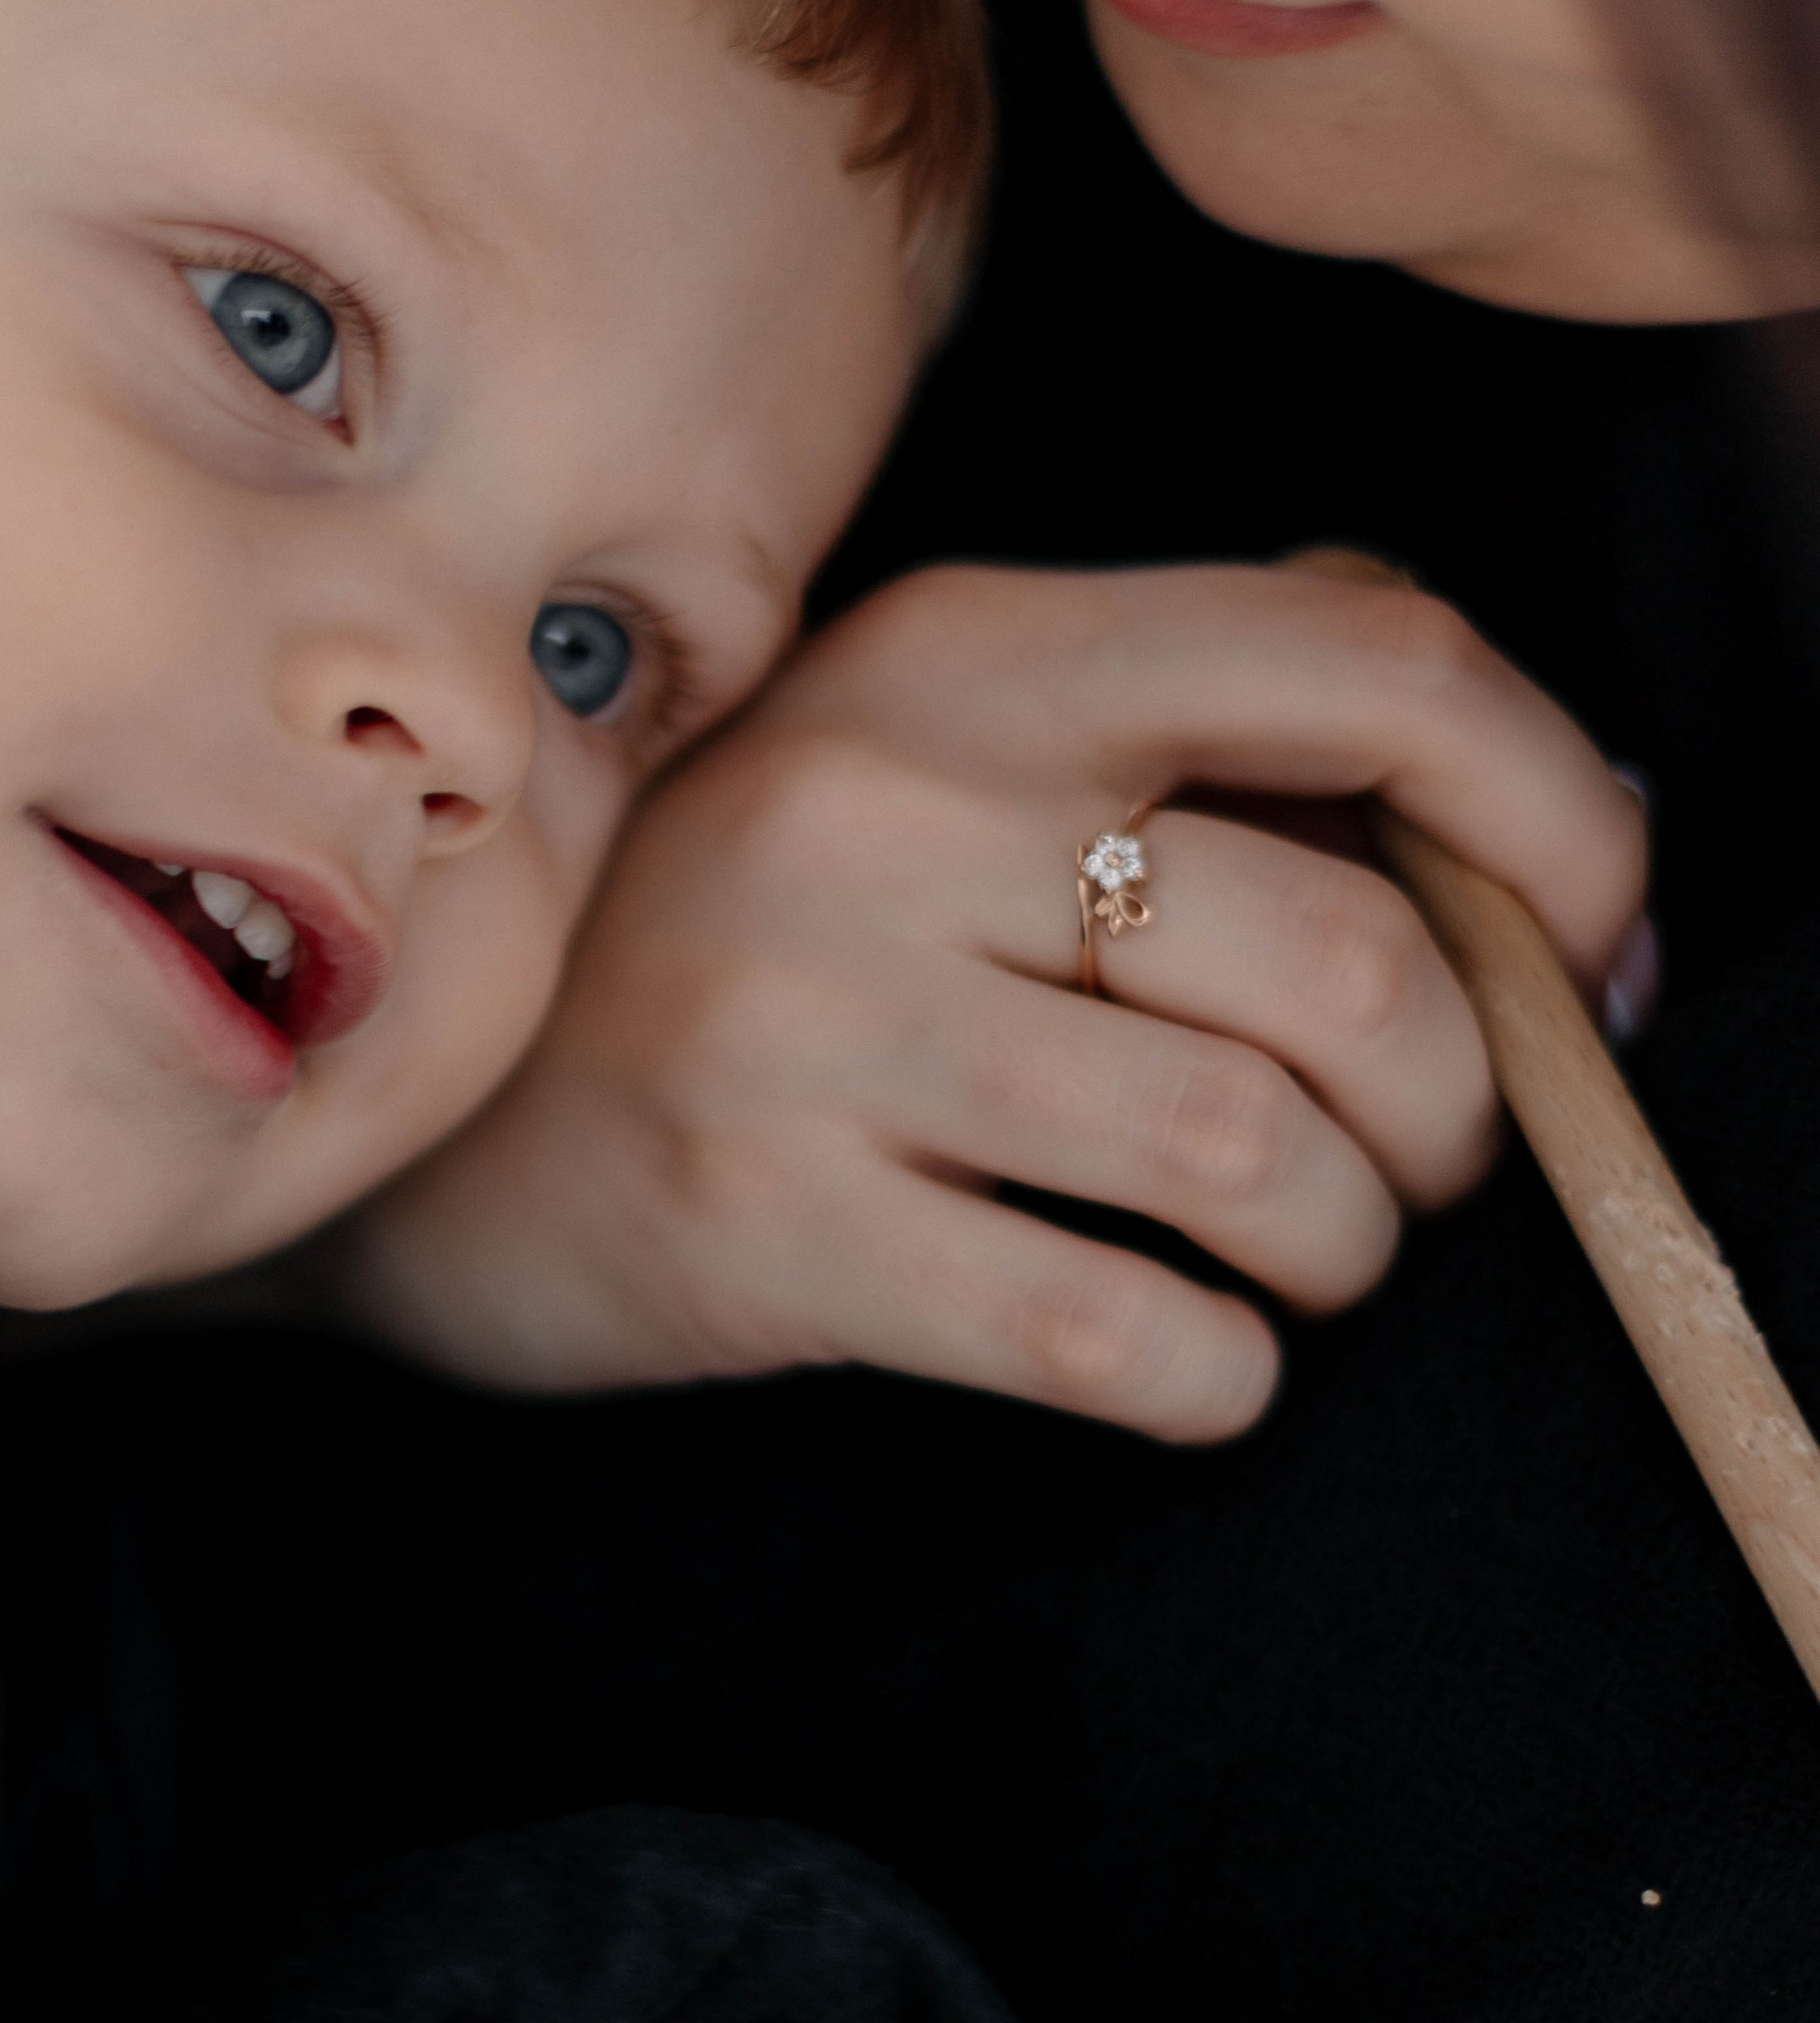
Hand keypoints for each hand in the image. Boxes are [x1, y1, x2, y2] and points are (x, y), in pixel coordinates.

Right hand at [341, 562, 1646, 1442]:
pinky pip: (1113, 1330)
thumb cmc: (743, 926)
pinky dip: (1222, 1373)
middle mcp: (894, 802)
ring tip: (1301, 1260)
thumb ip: (1197, 725)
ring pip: (1257, 1156)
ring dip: (1349, 1249)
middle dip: (1463, 1105)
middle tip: (1425, 1161)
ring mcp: (817, 1014)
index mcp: (970, 649)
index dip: (1554, 802)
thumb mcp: (930, 745)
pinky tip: (1196, 1357)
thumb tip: (1542, 823)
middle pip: (1348, 957)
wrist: (420, 1097)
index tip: (1602, 933)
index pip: (1364, 658)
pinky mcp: (765, 1224)